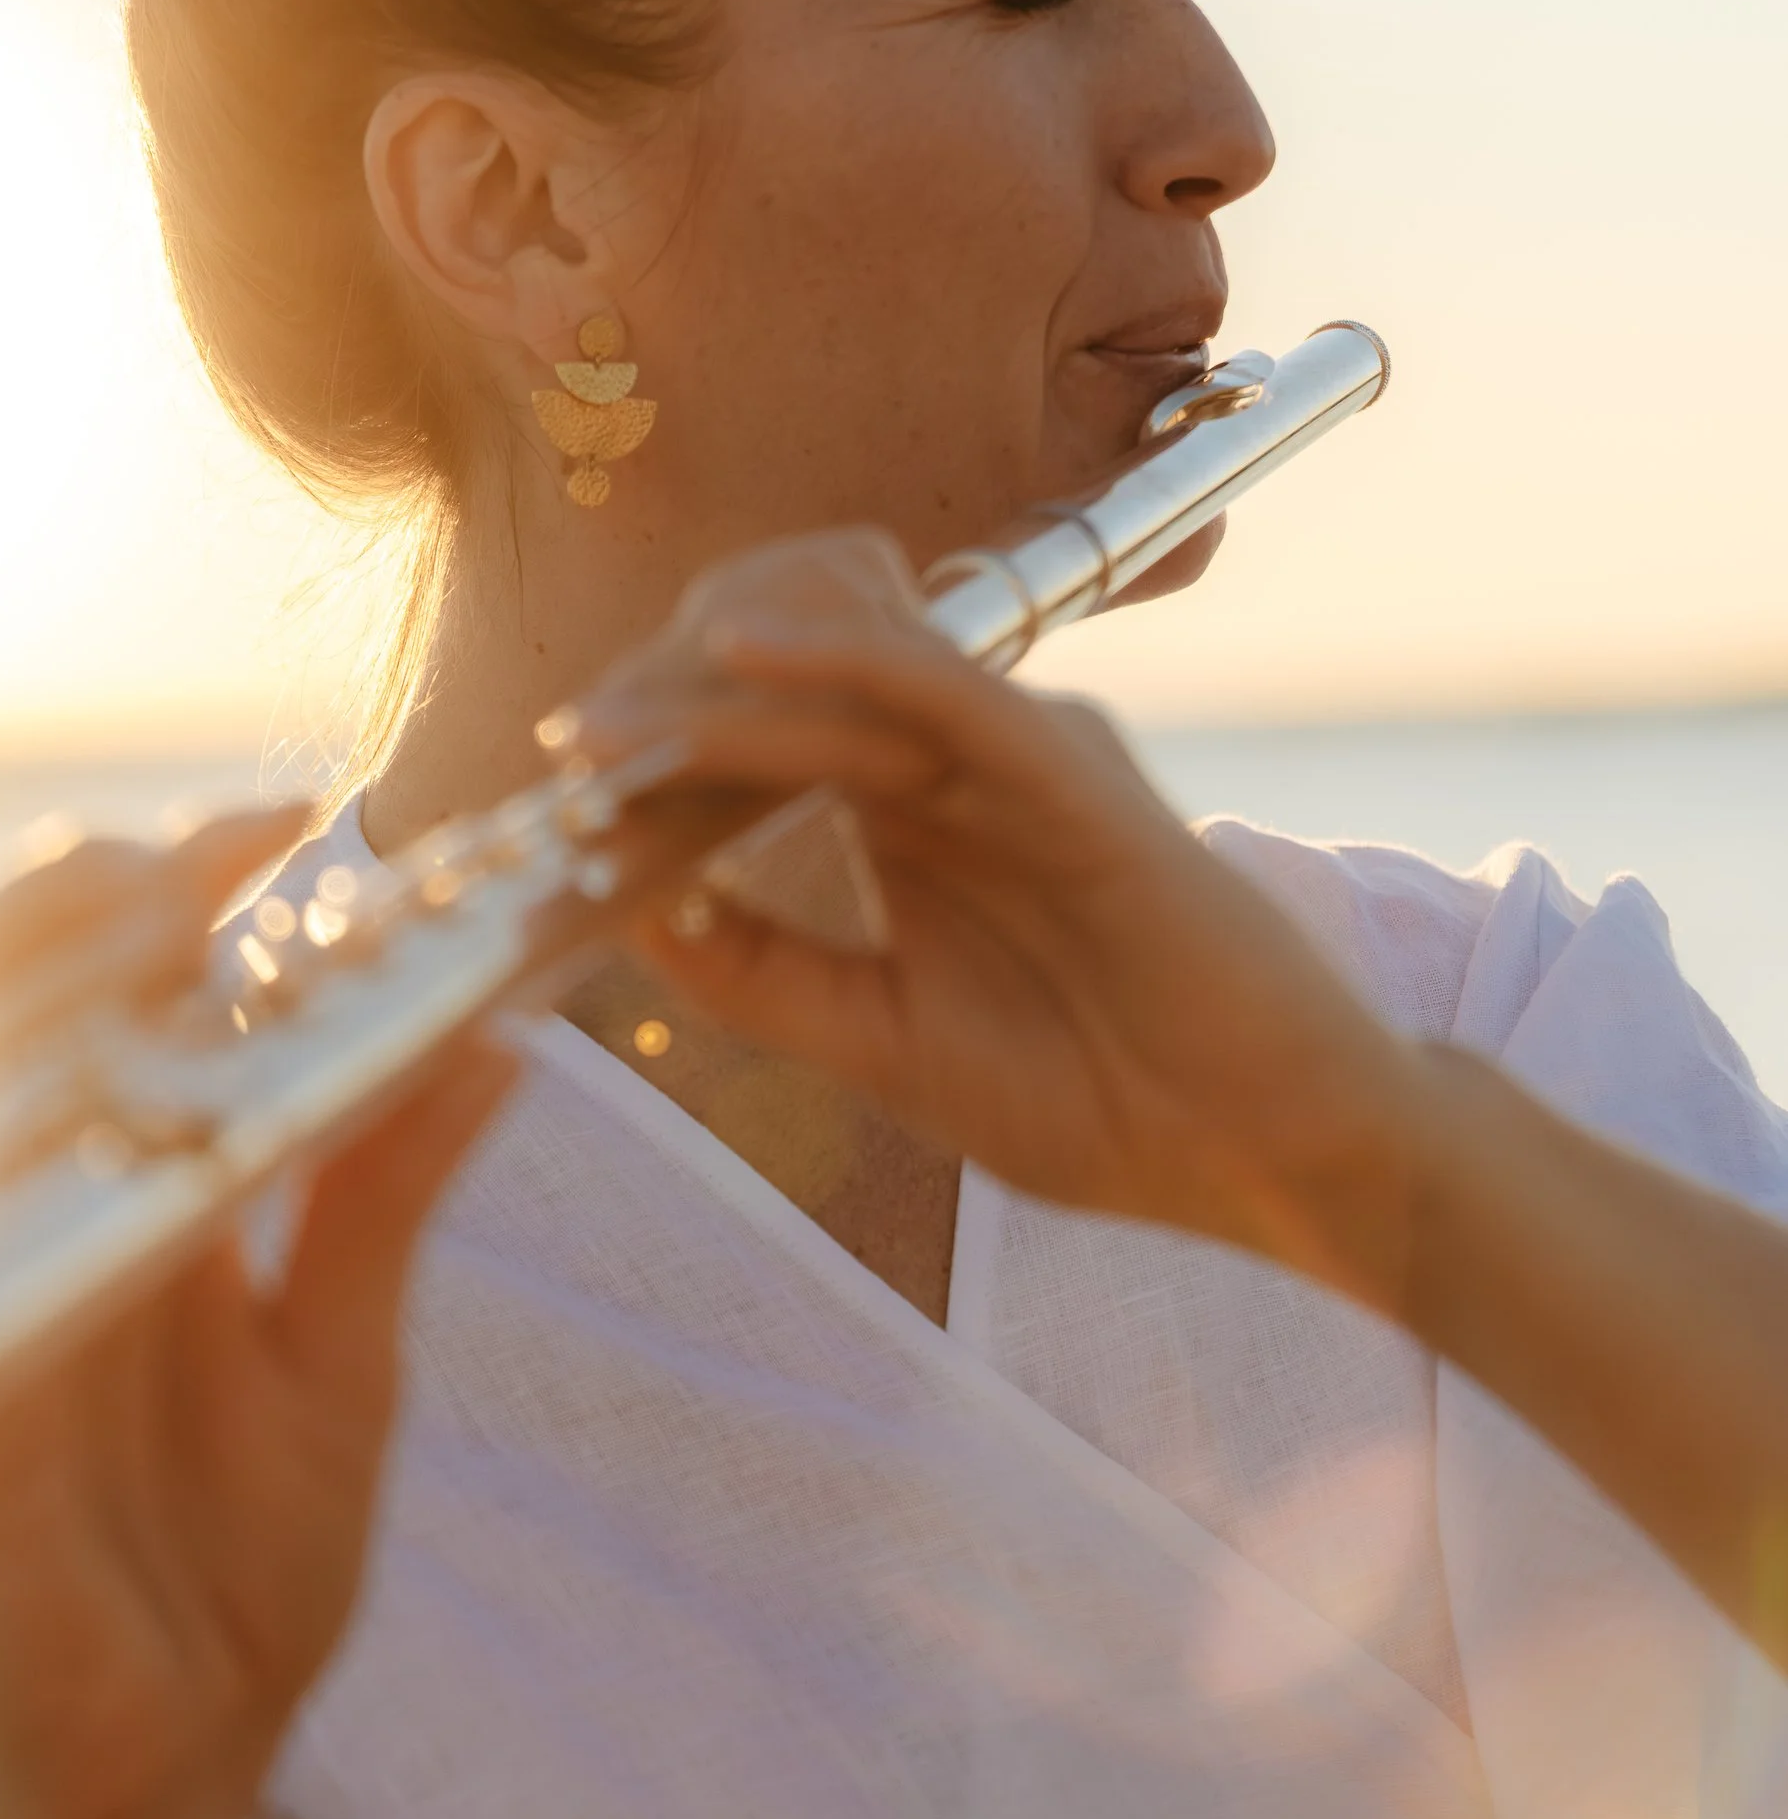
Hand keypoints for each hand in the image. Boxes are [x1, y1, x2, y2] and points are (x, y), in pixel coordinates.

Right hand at [0, 811, 513, 1818]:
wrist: (177, 1776)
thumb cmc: (236, 1572)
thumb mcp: (341, 1361)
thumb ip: (381, 1200)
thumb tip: (495, 1038)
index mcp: (98, 1203)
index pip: (91, 990)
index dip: (168, 882)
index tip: (291, 821)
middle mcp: (10, 1231)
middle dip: (104, 901)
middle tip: (232, 858)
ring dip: (73, 992)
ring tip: (186, 930)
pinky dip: (42, 1169)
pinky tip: (127, 1103)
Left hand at [592, 635, 1432, 1308]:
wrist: (1264, 1158)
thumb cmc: (1097, 1102)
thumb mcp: (882, 1042)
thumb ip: (764, 971)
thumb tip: (627, 909)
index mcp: (912, 817)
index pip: (759, 740)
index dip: (652, 752)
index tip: (552, 790)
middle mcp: (961, 764)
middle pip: (785, 684)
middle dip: (660, 707)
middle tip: (562, 749)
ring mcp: (1022, 755)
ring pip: (846, 667)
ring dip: (713, 686)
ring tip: (606, 726)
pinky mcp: (1078, 772)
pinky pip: (943, 687)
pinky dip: (838, 660)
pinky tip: (740, 661)